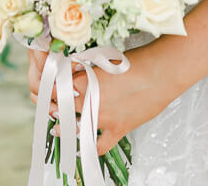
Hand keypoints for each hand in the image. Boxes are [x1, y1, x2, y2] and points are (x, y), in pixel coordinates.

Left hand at [27, 44, 171, 155]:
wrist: (161, 71)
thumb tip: (72, 72)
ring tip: (57, 129)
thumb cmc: (137, 61)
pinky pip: (99, 146)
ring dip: (63, 129)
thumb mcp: (105, 59)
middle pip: (62, 109)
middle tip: (51, 107)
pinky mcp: (118, 129)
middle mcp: (90, 103)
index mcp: (85, 82)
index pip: (56, 89)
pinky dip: (89, 149)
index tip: (46, 88)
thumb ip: (86, 68)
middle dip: (54, 107)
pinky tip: (82, 148)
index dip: (48, 89)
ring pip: (75, 129)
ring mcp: (103, 119)